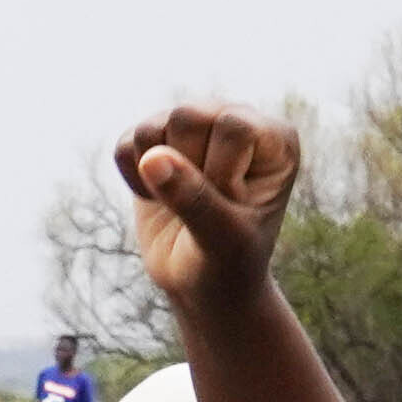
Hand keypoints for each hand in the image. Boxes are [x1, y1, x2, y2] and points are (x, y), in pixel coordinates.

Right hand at [113, 106, 304, 308]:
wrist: (203, 284)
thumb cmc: (228, 263)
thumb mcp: (223, 240)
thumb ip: (195, 200)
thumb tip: (151, 158)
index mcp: (275, 138)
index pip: (231, 126)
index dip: (218, 173)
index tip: (230, 206)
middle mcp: (238, 120)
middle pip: (186, 116)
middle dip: (185, 170)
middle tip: (202, 204)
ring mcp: (196, 126)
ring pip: (152, 128)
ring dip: (155, 175)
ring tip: (180, 202)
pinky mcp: (158, 139)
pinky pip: (126, 142)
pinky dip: (132, 177)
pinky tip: (158, 196)